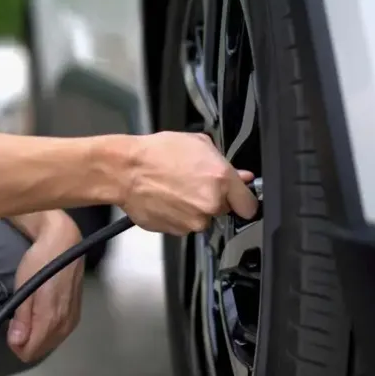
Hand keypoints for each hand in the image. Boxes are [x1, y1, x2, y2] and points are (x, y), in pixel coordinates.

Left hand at [7, 213, 84, 362]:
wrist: (64, 244)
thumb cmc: (40, 262)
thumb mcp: (24, 287)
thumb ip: (22, 318)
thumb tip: (17, 343)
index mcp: (50, 319)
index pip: (31, 351)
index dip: (16, 345)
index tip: (11, 327)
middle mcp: (65, 324)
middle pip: (41, 350)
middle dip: (26, 341)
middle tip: (18, 319)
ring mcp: (73, 319)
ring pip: (51, 343)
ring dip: (37, 336)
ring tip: (29, 314)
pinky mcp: (77, 314)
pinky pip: (60, 334)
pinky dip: (48, 331)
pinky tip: (42, 315)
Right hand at [121, 131, 257, 234]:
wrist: (125, 171)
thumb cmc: (156, 154)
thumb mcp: (197, 144)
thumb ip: (224, 162)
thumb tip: (241, 176)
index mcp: (221, 180)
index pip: (249, 205)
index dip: (244, 200)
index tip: (240, 199)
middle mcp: (210, 204)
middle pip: (224, 210)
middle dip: (214, 199)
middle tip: (195, 183)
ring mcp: (193, 221)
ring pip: (202, 219)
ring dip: (194, 208)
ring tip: (176, 189)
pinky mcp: (176, 231)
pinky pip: (184, 225)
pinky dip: (178, 215)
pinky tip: (167, 199)